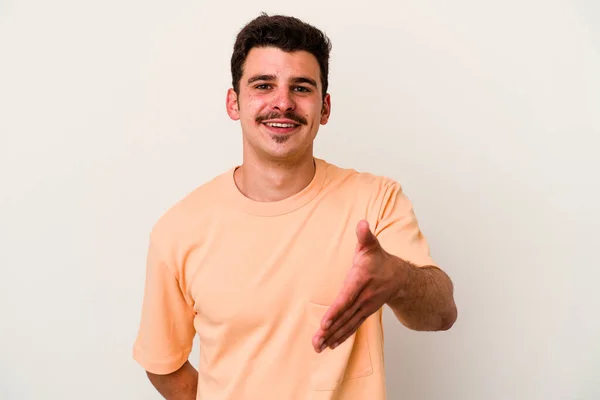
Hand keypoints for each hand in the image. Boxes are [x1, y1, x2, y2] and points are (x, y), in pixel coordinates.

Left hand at [312, 220, 406, 352]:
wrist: (401, 277)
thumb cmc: (380, 259)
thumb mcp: (372, 245)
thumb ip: (365, 235)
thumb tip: (362, 223)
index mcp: (362, 279)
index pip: (347, 297)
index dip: (336, 311)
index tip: (325, 322)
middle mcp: (364, 297)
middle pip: (345, 315)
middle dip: (330, 329)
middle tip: (316, 341)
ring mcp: (366, 307)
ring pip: (348, 324)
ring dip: (333, 337)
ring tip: (318, 347)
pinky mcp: (365, 312)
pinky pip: (353, 326)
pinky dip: (342, 336)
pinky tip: (330, 345)